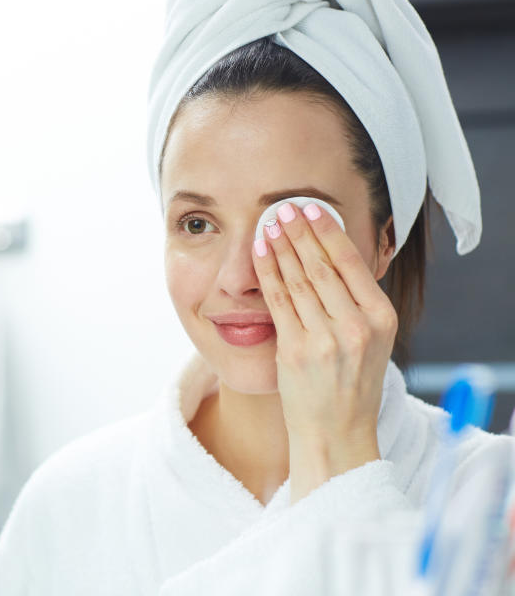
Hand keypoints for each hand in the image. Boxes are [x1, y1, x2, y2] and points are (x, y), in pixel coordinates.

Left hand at [251, 202, 397, 502]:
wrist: (337, 435)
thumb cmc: (350, 385)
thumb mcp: (370, 341)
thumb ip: (356, 302)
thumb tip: (331, 253)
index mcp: (381, 320)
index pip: (351, 264)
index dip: (328, 232)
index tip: (313, 208)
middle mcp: (357, 327)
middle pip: (322, 266)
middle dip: (301, 232)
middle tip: (285, 206)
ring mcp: (326, 339)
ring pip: (298, 279)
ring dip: (281, 246)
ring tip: (269, 223)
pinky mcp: (297, 350)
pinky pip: (278, 300)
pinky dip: (267, 271)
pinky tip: (259, 251)